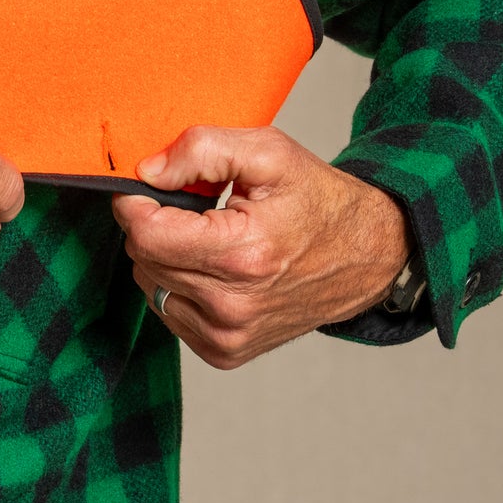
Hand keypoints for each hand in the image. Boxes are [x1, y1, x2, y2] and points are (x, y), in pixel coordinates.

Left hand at [109, 125, 410, 369]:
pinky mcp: (226, 352)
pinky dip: (178, 284)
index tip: (150, 186)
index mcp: (244, 255)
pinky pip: (168, 311)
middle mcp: (233, 306)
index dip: (136, 202)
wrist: (366, 256)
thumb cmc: (317, 201)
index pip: (146, 234)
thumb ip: (201, 150)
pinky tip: (214, 267)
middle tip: (194, 207)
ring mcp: (229, 336)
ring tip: (210, 237)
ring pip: (150, 285)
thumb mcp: (268, 152)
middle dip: (155, 224)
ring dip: (166, 256)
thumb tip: (148, 172)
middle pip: (144, 258)